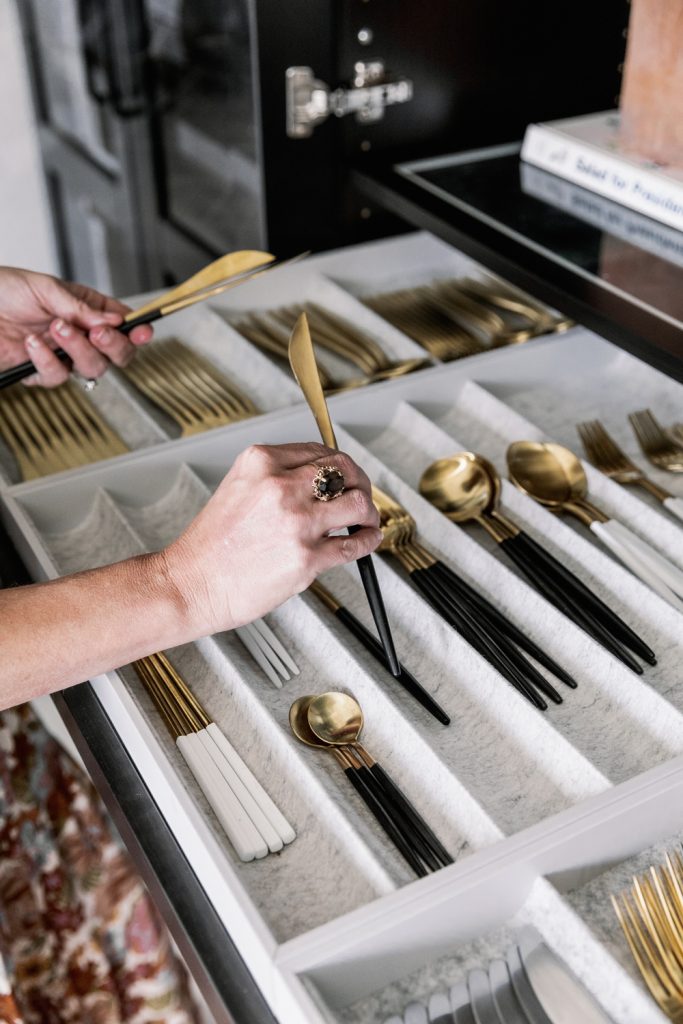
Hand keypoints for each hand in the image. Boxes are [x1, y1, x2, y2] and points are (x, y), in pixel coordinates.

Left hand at [0, 267, 152, 386]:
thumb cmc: (3, 289)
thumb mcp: (45, 287)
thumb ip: (80, 307)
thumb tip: (112, 320)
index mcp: (86, 309)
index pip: (122, 325)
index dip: (137, 330)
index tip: (143, 331)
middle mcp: (79, 335)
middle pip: (117, 354)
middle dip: (113, 346)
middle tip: (98, 334)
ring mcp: (62, 355)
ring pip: (92, 369)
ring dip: (78, 350)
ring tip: (57, 328)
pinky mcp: (41, 372)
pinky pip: (57, 376)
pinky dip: (47, 360)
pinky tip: (32, 343)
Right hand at [163, 442, 381, 634]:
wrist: (192, 583)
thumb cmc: (211, 544)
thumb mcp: (238, 488)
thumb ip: (277, 477)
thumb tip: (321, 478)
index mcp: (262, 462)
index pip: (320, 452)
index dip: (341, 465)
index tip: (347, 476)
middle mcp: (281, 486)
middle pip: (345, 471)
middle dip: (360, 483)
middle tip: (362, 496)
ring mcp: (297, 522)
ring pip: (358, 504)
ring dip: (369, 512)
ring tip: (367, 521)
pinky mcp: (307, 558)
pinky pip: (354, 544)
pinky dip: (369, 540)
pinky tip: (367, 540)